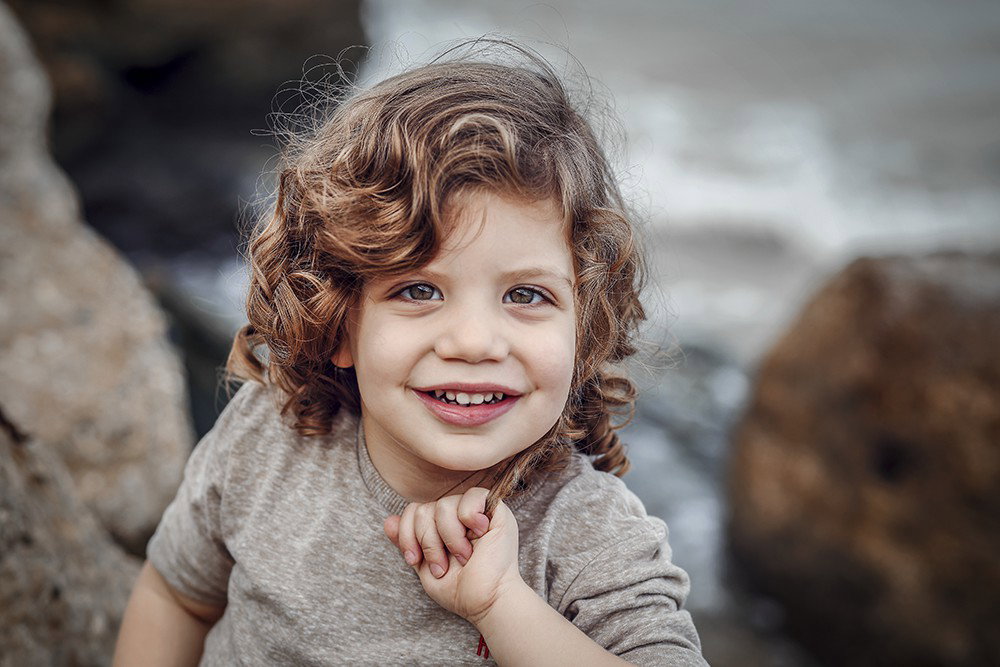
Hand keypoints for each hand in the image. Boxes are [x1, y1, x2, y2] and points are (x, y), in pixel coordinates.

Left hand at [383, 487, 522, 623]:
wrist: (486, 602)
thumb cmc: (460, 590)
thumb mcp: (424, 566)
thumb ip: (408, 542)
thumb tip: (388, 520)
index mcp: (442, 526)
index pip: (414, 511)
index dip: (408, 534)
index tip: (415, 560)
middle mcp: (458, 515)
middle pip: (425, 509)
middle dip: (428, 542)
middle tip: (443, 566)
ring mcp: (477, 512)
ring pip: (444, 505)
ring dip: (450, 538)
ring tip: (463, 556)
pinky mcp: (496, 511)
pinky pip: (473, 496)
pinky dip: (469, 517)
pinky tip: (480, 534)